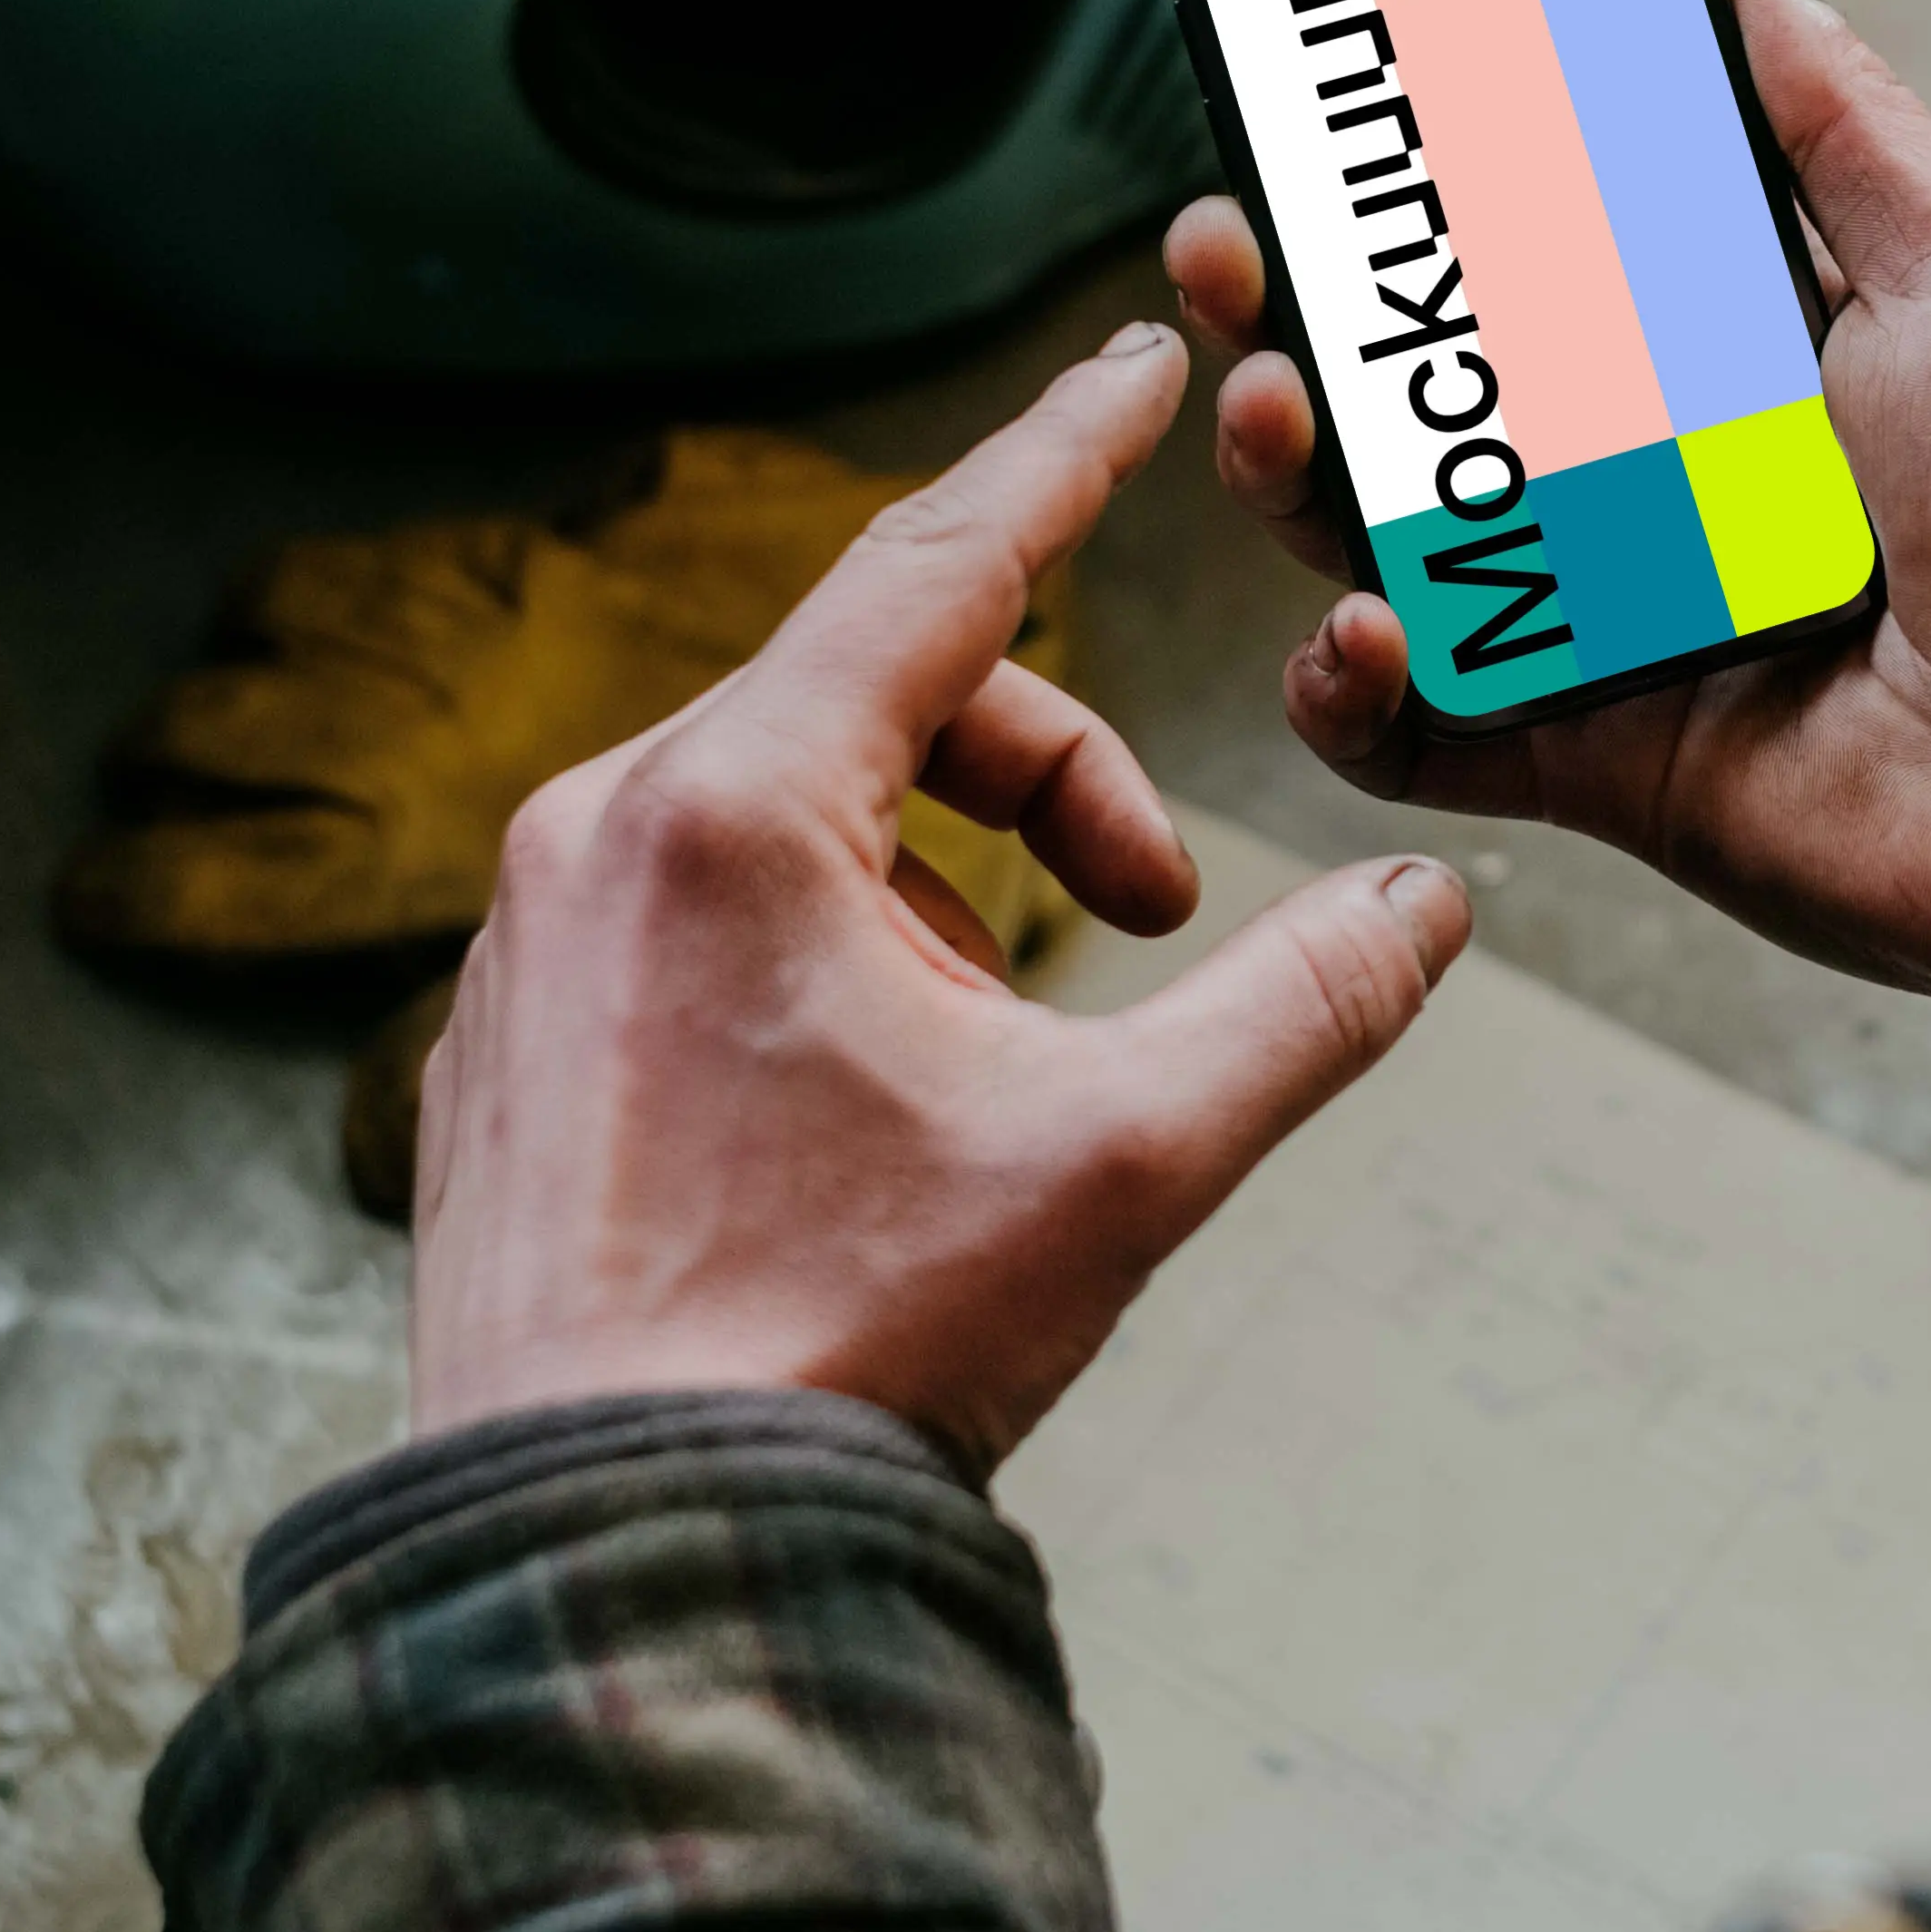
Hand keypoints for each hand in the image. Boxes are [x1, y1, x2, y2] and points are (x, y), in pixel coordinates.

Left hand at [405, 326, 1471, 1466]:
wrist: (604, 1566)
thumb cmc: (837, 1354)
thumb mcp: (1126, 1160)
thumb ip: (1300, 1007)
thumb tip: (1425, 909)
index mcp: (732, 808)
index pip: (941, 562)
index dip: (1065, 452)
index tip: (1140, 364)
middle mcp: (599, 831)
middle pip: (882, 701)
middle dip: (1055, 781)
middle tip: (1162, 915)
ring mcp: (530, 934)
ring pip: (793, 817)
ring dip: (943, 891)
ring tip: (1000, 1069)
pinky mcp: (505, 1034)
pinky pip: (696, 915)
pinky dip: (827, 959)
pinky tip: (876, 1119)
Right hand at [1170, 0, 1930, 1032]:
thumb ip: (1843, 128)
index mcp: (1736, 359)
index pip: (1535, 252)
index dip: (1422, 191)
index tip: (1330, 108)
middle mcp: (1656, 484)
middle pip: (1426, 388)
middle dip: (1306, 315)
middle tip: (1235, 246)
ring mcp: (1613, 621)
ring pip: (1391, 540)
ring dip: (1297, 474)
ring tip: (1276, 413)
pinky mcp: (1593, 760)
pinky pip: (1420, 728)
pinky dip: (1353, 687)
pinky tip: (1359, 627)